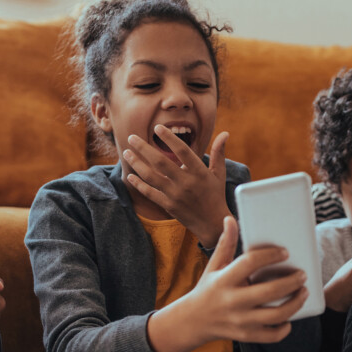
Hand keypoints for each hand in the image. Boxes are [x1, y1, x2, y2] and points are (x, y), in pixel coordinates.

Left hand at [123, 127, 231, 246]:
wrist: (213, 223)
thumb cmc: (216, 195)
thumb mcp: (219, 173)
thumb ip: (219, 152)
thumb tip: (225, 133)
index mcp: (199, 172)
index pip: (182, 151)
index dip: (169, 138)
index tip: (157, 127)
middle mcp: (186, 182)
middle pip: (161, 162)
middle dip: (144, 148)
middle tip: (131, 137)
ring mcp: (176, 195)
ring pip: (152, 177)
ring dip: (137, 164)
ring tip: (126, 152)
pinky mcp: (168, 206)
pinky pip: (150, 193)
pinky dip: (139, 184)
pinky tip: (130, 176)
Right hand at [147, 217, 308, 351]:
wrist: (192, 321)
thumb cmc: (207, 289)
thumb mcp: (214, 266)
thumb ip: (226, 244)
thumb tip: (231, 219)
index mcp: (224, 280)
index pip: (250, 263)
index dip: (270, 256)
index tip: (285, 252)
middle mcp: (232, 301)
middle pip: (268, 292)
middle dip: (291, 282)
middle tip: (302, 274)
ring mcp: (240, 321)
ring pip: (275, 315)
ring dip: (295, 304)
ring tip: (304, 292)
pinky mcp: (245, 335)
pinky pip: (271, 335)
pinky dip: (284, 329)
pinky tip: (289, 318)